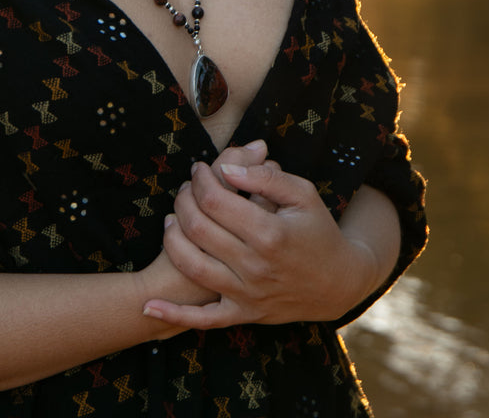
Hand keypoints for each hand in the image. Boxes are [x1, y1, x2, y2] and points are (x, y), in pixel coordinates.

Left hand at [145, 154, 381, 328]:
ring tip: (171, 220)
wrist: (339, 283)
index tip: (198, 169)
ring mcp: (247, 293)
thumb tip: (227, 168)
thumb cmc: (318, 231)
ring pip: (191, 264)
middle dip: (182, 201)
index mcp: (270, 233)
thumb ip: (266, 177)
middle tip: (185, 189)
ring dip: (171, 239)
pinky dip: (174, 315)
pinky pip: (204, 320)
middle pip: (198, 227)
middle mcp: (255, 265)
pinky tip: (149, 306)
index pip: (215, 200)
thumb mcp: (303, 195)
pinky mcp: (243, 313)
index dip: (199, 179)